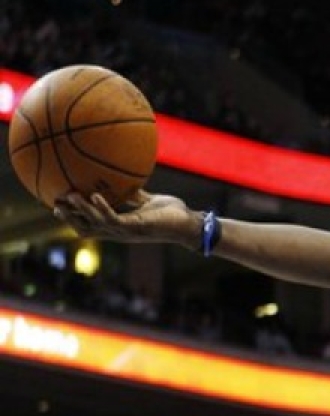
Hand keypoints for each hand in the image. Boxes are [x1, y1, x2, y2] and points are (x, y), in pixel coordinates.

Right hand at [53, 190, 195, 244]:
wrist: (189, 224)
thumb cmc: (172, 214)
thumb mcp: (150, 203)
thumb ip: (136, 197)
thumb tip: (125, 183)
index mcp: (120, 226)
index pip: (90, 225)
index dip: (73, 218)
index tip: (57, 206)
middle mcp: (119, 232)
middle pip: (85, 229)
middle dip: (69, 218)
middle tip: (54, 203)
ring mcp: (126, 231)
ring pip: (95, 224)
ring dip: (81, 210)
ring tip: (70, 195)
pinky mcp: (136, 227)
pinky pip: (114, 218)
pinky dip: (102, 207)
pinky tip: (94, 195)